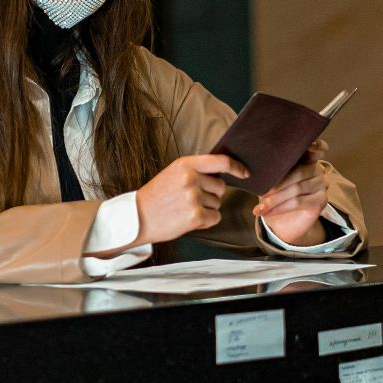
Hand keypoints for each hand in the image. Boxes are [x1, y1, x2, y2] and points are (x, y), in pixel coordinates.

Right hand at [134, 154, 249, 245]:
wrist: (137, 217)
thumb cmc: (156, 196)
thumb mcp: (173, 173)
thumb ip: (195, 170)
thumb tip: (222, 172)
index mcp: (185, 164)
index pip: (221, 161)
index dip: (236, 166)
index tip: (244, 172)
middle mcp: (191, 179)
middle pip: (221, 187)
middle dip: (212, 194)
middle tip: (191, 199)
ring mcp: (193, 198)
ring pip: (218, 203)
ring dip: (207, 208)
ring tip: (185, 209)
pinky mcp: (195, 216)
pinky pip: (215, 218)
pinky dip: (206, 221)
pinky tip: (188, 219)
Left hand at [254, 140, 331, 245]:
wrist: (282, 223)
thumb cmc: (274, 196)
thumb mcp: (270, 179)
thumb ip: (270, 168)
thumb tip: (255, 162)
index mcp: (305, 158)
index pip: (315, 147)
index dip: (314, 145)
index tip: (308, 146)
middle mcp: (317, 169)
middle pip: (299, 172)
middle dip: (277, 183)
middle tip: (261, 192)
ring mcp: (321, 185)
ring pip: (296, 189)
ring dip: (275, 199)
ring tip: (260, 206)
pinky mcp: (320, 201)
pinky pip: (298, 202)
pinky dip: (280, 207)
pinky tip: (267, 211)